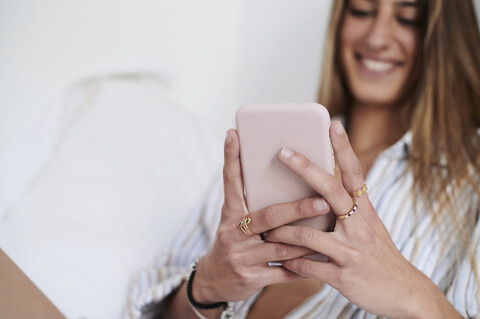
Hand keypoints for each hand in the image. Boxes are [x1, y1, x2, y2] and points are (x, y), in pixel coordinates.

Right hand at [193, 129, 331, 303]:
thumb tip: (283, 175)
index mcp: (229, 213)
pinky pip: (283, 272)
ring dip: (307, 239)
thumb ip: (252, 201)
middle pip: (267, 217)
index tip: (234, 133)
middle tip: (322, 200)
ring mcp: (241, 257)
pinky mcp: (250, 279)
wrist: (214, 281)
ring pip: (280, 247)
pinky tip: (319, 260)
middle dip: (296, 209)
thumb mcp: (235, 220)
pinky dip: (302, 267)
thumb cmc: (233, 241)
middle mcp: (232, 233)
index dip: (231, 158)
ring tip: (330, 229)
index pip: (230, 182)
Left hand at [265, 122, 457, 318]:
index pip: (355, 174)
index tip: (333, 125)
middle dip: (305, 169)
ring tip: (266, 231)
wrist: (404, 293)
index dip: (344, 149)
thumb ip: (347, 210)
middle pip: (330, 191)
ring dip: (283, 232)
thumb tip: (319, 188)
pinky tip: (281, 261)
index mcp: (365, 212)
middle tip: (282, 152)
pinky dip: (292, 263)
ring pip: (309, 235)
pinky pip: (309, 266)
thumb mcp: (369, 227)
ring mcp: (351, 252)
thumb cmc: (379, 254)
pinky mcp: (342, 276)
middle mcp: (359, 227)